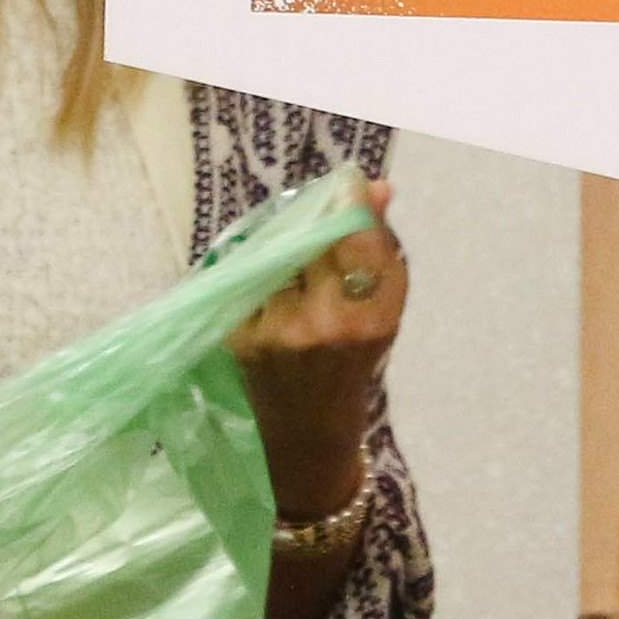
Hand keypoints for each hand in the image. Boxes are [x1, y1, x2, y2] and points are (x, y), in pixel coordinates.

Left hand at [226, 182, 404, 519]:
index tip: (347, 183)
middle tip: (315, 212)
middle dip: (312, 219)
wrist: (306, 435)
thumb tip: (377, 187)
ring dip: (281, 245)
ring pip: (274, 255)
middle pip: (311, 239)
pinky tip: (268, 283)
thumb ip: (377, 250)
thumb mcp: (379, 315)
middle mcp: (324, 323)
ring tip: (291, 257)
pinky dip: (257, 271)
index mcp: (371, 318)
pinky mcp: (239, 337)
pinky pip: (247, 278)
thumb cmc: (350, 367)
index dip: (349, 203)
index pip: (358, 238)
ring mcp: (277, 331)